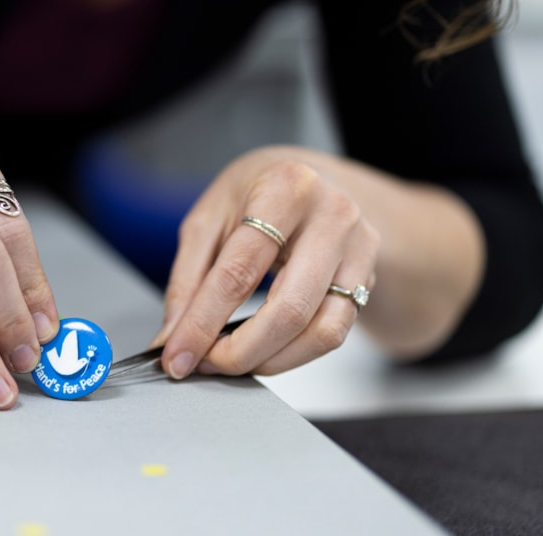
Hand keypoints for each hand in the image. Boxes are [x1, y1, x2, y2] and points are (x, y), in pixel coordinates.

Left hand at [153, 146, 378, 378]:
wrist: (315, 179)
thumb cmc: (259, 192)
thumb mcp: (209, 217)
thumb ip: (188, 278)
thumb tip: (173, 338)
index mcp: (286, 188)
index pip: (240, 270)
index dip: (203, 321)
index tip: (177, 355)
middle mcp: (333, 216)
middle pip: (289, 308)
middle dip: (240, 352)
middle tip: (205, 363)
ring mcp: (359, 250)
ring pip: (321, 331)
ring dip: (269, 360)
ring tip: (230, 361)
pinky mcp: (369, 279)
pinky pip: (334, 333)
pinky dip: (293, 354)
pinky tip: (263, 352)